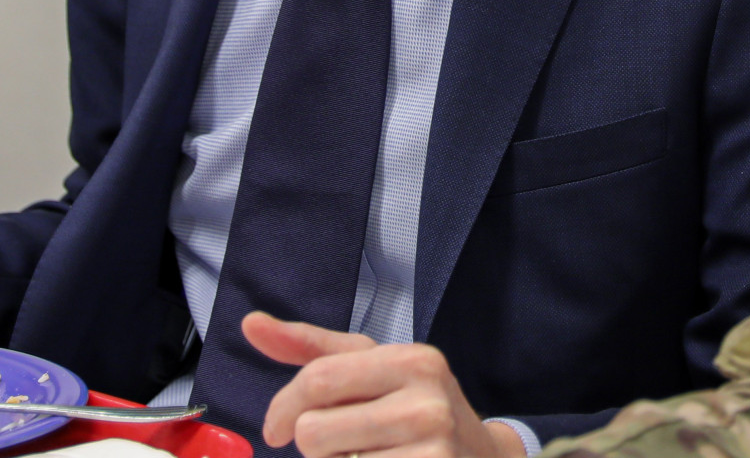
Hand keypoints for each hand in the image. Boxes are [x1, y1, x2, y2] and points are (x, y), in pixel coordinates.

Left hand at [246, 312, 526, 457]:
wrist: (479, 456)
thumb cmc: (412, 409)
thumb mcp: (373, 368)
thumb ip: (311, 348)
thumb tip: (251, 323)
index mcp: (413, 360)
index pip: (318, 379)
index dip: (283, 407)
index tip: (278, 429)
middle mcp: (427, 401)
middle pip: (314, 431)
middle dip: (316, 444)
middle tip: (346, 443)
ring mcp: (430, 448)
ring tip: (369, 457)